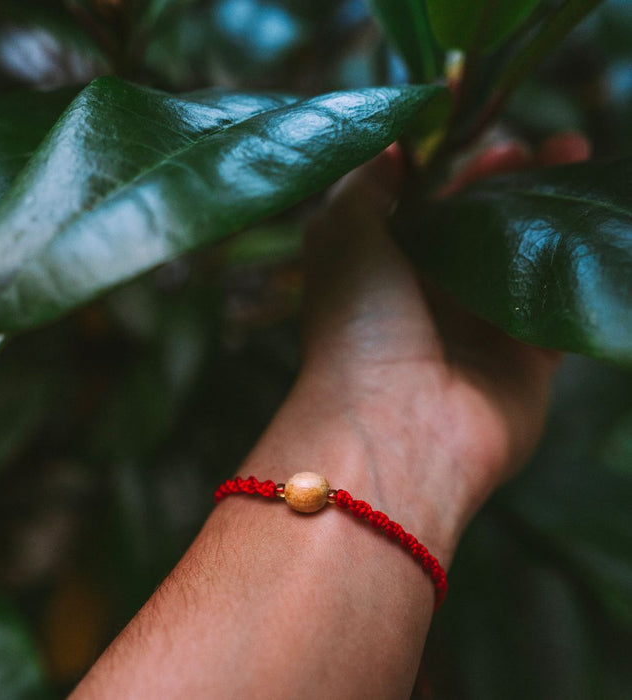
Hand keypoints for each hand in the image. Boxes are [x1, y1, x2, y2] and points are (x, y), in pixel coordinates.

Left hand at [297, 133, 589, 561]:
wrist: (396, 425)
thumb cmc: (358, 324)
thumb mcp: (342, 231)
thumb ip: (367, 180)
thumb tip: (397, 142)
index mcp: (384, 274)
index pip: (427, 211)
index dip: (457, 172)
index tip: (487, 137)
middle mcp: (430, 303)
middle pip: (479, 231)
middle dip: (511, 184)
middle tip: (541, 147)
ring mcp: (479, 334)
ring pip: (524, 259)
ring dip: (550, 210)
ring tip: (575, 157)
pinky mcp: (525, 364)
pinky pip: (559, 307)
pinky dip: (579, 266)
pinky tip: (597, 223)